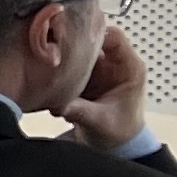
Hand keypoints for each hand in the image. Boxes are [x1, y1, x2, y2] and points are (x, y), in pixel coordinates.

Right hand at [59, 22, 150, 151]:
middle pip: (93, 35)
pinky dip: (59, 59)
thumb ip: (80, 111)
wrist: (116, 144)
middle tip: (51, 44)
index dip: (93, 32)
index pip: (114, 36)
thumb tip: (58, 104)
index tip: (71, 38)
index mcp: (130, 68)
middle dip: (72, 38)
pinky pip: (71, 56)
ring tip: (47, 55)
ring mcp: (100, 65)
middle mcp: (115, 62)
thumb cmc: (119, 132)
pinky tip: (47, 65)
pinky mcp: (86, 71)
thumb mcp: (100, 122)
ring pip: (79, 44)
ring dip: (64, 49)